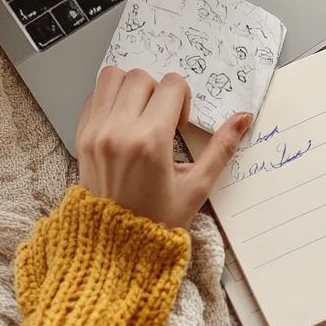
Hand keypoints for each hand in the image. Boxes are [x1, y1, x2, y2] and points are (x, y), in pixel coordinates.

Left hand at [77, 67, 250, 229]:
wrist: (112, 248)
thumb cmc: (156, 220)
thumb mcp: (196, 187)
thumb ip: (221, 148)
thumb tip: (244, 118)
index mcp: (150, 141)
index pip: (171, 85)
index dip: (183, 99)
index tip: (180, 125)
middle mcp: (119, 130)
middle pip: (142, 77)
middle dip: (158, 91)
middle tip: (162, 119)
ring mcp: (95, 132)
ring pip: (113, 77)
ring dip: (131, 88)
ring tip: (141, 114)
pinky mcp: (81, 137)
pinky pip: (93, 96)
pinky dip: (109, 99)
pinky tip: (122, 122)